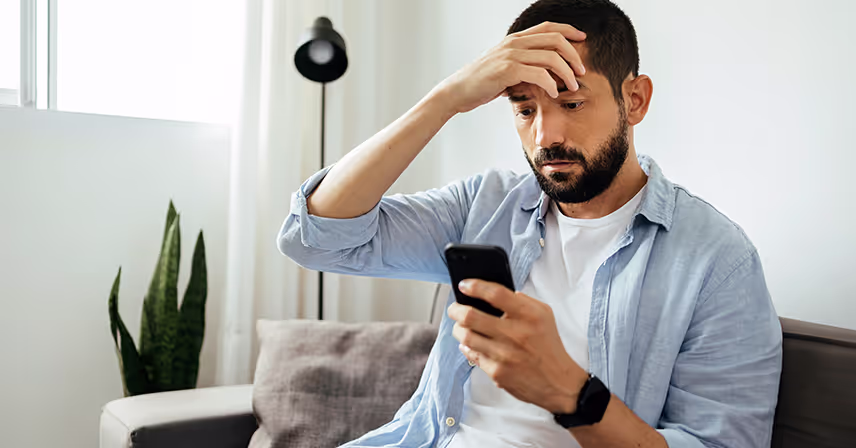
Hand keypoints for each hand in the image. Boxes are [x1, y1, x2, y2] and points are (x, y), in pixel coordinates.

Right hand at [435, 21, 586, 113]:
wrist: (457, 91)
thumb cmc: (479, 83)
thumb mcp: (503, 68)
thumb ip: (522, 66)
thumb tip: (540, 75)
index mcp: (515, 40)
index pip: (549, 28)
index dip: (569, 31)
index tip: (583, 41)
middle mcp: (515, 43)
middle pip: (556, 40)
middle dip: (574, 55)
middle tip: (581, 72)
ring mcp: (511, 56)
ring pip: (551, 57)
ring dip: (567, 73)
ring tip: (572, 86)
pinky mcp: (508, 71)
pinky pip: (539, 74)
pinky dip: (551, 85)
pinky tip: (553, 94)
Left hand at [447, 279, 588, 413]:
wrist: (558, 382)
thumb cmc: (549, 346)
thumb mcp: (544, 314)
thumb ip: (522, 300)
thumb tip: (494, 293)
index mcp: (528, 315)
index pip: (495, 294)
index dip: (475, 286)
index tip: (464, 285)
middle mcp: (515, 334)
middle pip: (471, 316)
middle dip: (455, 310)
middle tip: (454, 309)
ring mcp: (504, 354)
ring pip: (466, 336)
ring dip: (458, 329)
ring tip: (460, 327)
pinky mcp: (497, 372)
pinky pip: (472, 355)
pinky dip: (467, 348)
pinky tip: (470, 344)